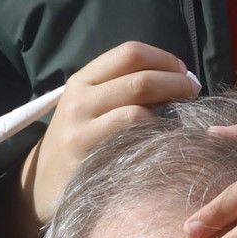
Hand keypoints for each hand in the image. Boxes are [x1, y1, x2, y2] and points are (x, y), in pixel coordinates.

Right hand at [0, 42, 199, 237]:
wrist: (42, 184)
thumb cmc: (80, 140)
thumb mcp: (90, 105)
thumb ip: (123, 88)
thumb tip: (181, 78)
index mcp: (82, 80)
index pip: (130, 53)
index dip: (165, 59)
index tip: (183, 73)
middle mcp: (79, 101)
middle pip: (140, 79)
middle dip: (177, 84)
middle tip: (194, 94)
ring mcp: (81, 132)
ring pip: (139, 112)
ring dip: (171, 113)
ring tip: (182, 119)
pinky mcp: (87, 161)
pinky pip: (132, 145)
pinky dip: (156, 140)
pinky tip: (165, 144)